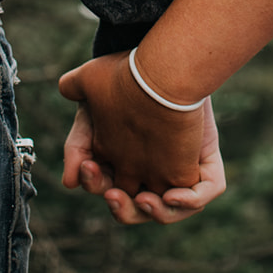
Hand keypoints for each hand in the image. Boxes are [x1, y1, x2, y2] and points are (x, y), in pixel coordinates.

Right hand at [58, 54, 225, 223]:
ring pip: (168, 209)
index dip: (95, 183)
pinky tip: (172, 194)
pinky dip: (189, 202)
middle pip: (135, 208)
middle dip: (122, 208)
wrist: (165, 59)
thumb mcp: (91, 104)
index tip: (89, 167)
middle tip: (113, 195)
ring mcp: (177, 171)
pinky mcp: (202, 164)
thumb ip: (76, 141)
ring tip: (144, 200)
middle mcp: (150, 172)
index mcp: (122, 164)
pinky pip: (202, 194)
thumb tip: (69, 183)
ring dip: (154, 212)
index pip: (105, 188)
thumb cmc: (126, 78)